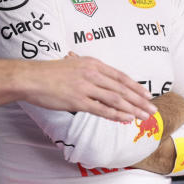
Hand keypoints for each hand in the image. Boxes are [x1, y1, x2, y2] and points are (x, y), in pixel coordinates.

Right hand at [25, 53, 156, 121]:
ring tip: (144, 116)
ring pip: (116, 99)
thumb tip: (96, 76)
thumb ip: (87, 70)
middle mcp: (93, 74)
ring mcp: (86, 87)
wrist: (30, 77)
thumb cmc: (49, 72)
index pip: (120, 76)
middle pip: (122, 88)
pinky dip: (116, 115)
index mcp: (93, 64)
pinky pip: (102, 109)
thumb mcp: (72, 64)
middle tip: (153, 108)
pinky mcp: (78, 101)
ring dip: (133, 109)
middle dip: (140, 100)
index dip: (136, 86)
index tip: (147, 94)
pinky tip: (126, 119)